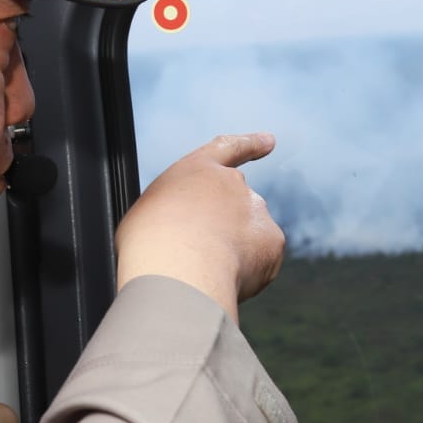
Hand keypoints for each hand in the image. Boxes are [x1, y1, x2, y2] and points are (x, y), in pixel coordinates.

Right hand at [115, 133, 284, 321]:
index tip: (269, 141)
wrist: (178, 269)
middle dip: (225, 230)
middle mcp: (232, 184)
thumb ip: (177, 213)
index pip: (227, 149)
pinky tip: (226, 280)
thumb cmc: (151, 245)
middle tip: (199, 258)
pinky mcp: (272, 240)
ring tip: (204, 272)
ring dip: (233, 253)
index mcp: (197, 171)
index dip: (250, 144)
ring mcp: (256, 210)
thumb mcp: (150, 216)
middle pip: (236, 206)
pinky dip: (250, 272)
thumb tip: (187, 232)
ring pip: (249, 236)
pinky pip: (263, 260)